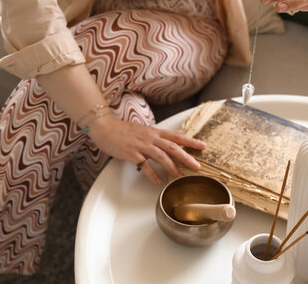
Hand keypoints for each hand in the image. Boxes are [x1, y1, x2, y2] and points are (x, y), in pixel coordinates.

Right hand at [87, 114, 204, 184]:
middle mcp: (150, 138)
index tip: (203, 146)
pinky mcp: (131, 153)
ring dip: (171, 167)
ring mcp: (141, 145)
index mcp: (155, 132)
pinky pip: (144, 165)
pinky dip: (152, 173)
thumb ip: (159, 135)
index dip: (191, 141)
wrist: (105, 127)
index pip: (177, 136)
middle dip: (186, 157)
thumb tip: (175, 136)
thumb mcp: (145, 130)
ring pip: (161, 156)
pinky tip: (158, 181)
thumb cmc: (124, 130)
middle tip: (197, 166)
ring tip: (179, 176)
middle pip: (173, 147)